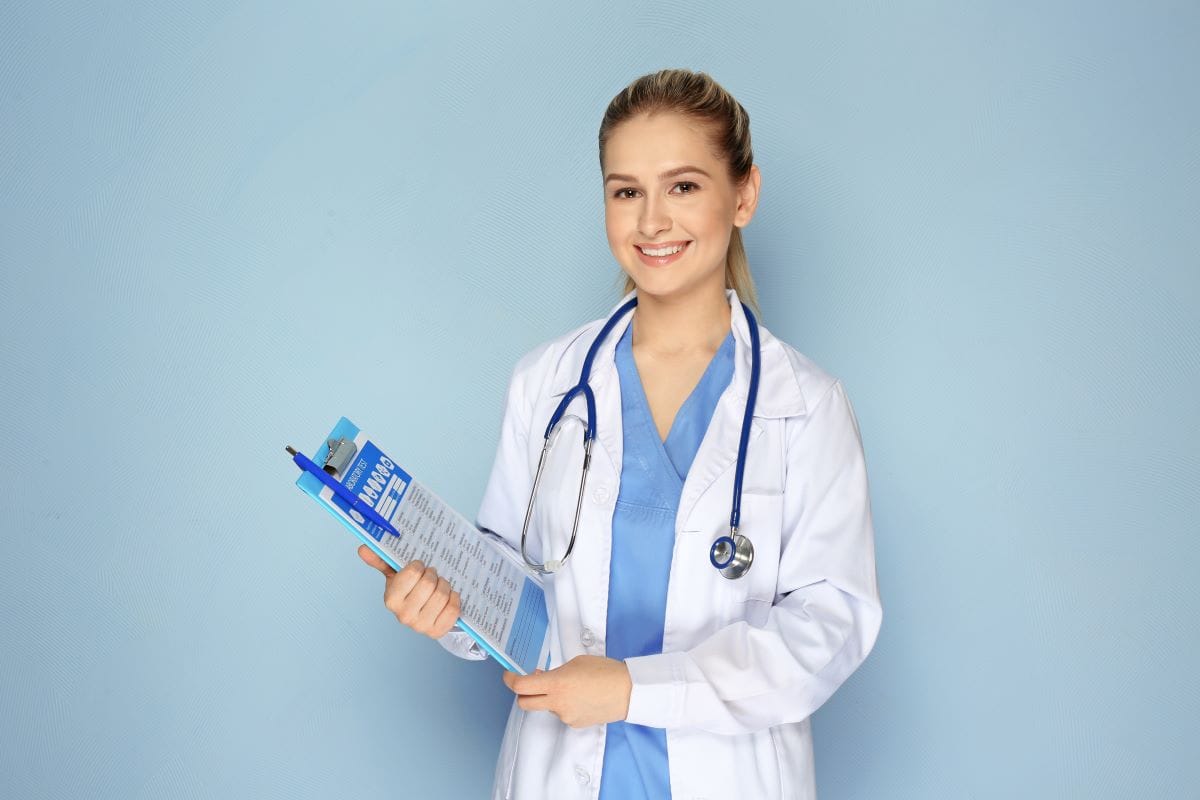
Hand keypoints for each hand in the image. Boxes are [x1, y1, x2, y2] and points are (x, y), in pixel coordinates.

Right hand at [358, 545, 460, 639]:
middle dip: (434, 575)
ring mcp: (420, 626)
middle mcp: (404, 615)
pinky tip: (448, 596)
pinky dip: (454, 599)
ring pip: (443, 595)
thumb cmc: (408, 590)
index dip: (420, 566)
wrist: (421, 613)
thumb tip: (363, 549)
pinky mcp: (437, 632)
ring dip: (445, 585)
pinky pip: (453, 609)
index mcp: (391, 599)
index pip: (413, 572)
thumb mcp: (395, 575)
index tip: (420, 567)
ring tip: (440, 585)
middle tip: (432, 575)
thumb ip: (381, 561)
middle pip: (430, 583)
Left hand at [502, 655, 631, 727]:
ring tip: (571, 686)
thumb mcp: (576, 663)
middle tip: (529, 683)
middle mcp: (557, 703)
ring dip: (549, 697)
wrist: (628, 691)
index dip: (510, 680)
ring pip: (546, 707)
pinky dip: (564, 705)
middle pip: (524, 703)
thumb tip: (540, 678)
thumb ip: (554, 672)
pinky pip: (562, 713)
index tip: (509, 675)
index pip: (521, 687)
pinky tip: (580, 696)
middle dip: (522, 693)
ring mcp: (565, 716)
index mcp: (556, 684)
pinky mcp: (575, 724)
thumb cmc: (605, 671)